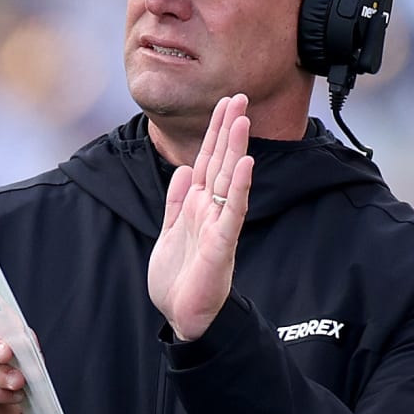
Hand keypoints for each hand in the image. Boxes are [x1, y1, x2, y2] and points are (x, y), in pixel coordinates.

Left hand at [147, 93, 253, 340]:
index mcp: (196, 206)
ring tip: (242, 119)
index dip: (213, 133)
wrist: (183, 316)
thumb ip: (175, 201)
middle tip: (238, 97)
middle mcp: (210, 210)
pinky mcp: (221, 244)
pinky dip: (238, 187)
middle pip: (219, 162)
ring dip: (234, 149)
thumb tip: (181, 170)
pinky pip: (232, 211)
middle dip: (227, 130)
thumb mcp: (169, 231)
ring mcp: (218, 225)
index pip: (206, 161)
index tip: (223, 105)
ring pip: (227, 180)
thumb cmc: (178, 278)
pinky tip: (244, 164)